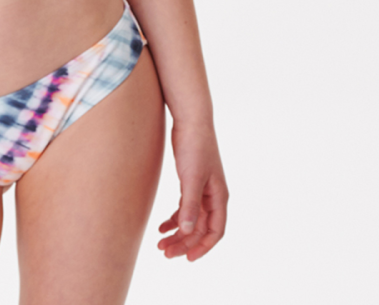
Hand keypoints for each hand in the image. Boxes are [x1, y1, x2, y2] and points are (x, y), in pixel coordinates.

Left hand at [157, 119, 228, 260]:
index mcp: (219, 197)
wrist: (190, 119)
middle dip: (184, 242)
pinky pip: (184, 207)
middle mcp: (213, 196)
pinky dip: (174, 218)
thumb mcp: (191, 177)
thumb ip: (189, 205)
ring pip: (191, 219)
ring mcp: (202, 189)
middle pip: (200, 228)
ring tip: (160, 243)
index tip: (187, 258)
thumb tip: (186, 232)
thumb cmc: (195, 146)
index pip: (215, 231)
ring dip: (177, 233)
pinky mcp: (190, 181)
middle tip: (165, 252)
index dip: (203, 247)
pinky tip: (161, 226)